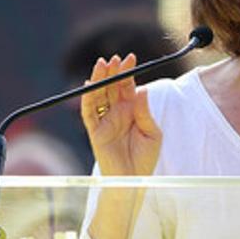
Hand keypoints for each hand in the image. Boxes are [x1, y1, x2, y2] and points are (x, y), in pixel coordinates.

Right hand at [79, 54, 160, 175]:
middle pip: (112, 87)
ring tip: (102, 64)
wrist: (133, 180)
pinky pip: (88, 112)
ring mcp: (105, 121)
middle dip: (113, 71)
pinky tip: (90, 85)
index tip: (131, 57)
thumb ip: (144, 112)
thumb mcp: (152, 133)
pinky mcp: (95, 131)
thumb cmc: (144, 159)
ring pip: (99, 95)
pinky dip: (87, 98)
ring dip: (99, 80)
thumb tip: (141, 89)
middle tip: (116, 58)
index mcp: (131, 111)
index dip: (128, 72)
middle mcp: (117, 113)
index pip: (127, 86)